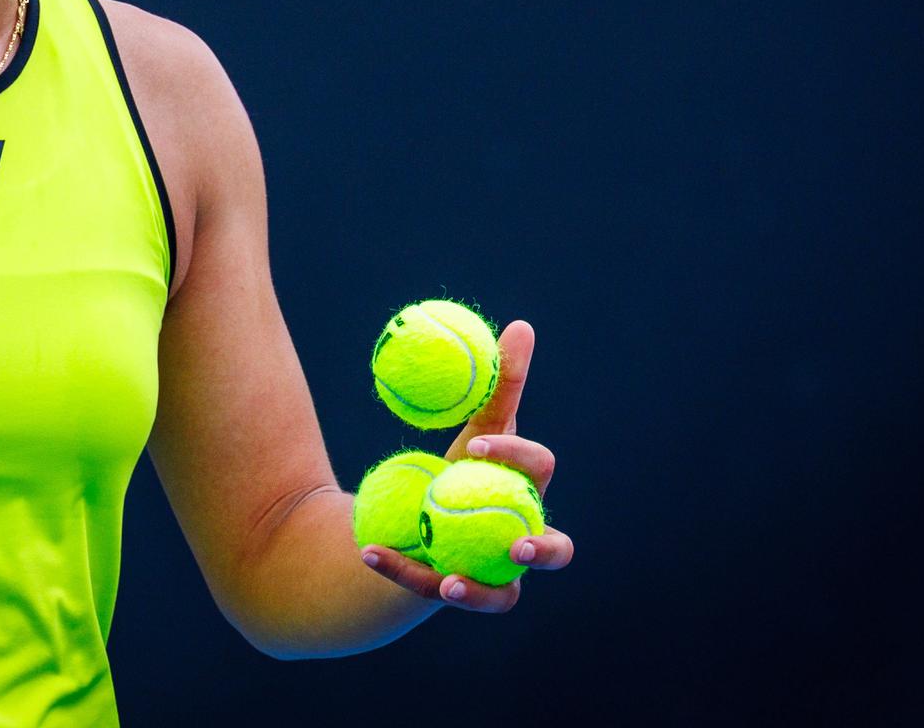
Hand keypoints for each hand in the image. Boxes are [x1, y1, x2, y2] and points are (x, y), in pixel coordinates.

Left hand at [359, 319, 574, 612]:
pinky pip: (428, 587)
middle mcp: (523, 537)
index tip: (474, 443)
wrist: (416, 519)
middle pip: (555, 550)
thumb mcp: (474, 426)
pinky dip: (399, 569)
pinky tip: (369, 551)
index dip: (515, 456)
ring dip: (478, 592)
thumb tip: (522, 326)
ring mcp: (493, 574)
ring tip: (451, 584)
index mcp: (527, 490)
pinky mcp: (453, 591)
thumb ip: (499, 385)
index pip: (540, 471)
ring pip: (501, 597)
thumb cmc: (457, 469)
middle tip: (517, 544)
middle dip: (544, 549)